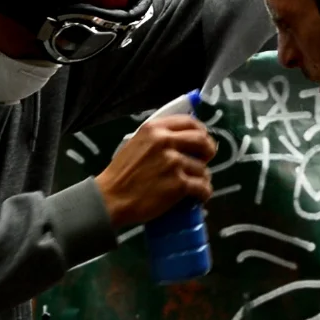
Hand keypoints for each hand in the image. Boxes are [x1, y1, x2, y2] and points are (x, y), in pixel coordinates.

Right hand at [94, 114, 215, 229]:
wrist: (111, 198)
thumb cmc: (121, 174)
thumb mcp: (135, 144)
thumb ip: (157, 138)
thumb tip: (181, 139)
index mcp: (154, 129)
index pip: (189, 122)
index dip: (201, 131)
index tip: (203, 140)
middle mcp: (166, 142)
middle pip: (202, 141)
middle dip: (209, 151)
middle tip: (206, 160)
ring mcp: (173, 163)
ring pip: (203, 168)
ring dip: (203, 177)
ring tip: (196, 184)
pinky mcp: (178, 184)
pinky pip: (202, 187)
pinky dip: (204, 193)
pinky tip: (200, 196)